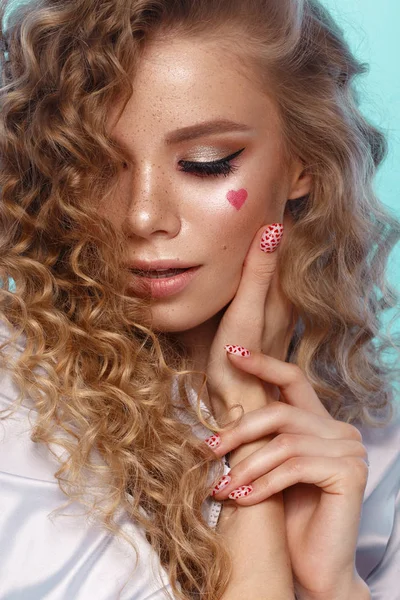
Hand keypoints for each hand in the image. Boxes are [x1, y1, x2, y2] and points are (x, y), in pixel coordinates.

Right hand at [205, 207, 296, 421]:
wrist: (238, 402)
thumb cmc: (237, 361)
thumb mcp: (245, 312)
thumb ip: (258, 272)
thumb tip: (275, 228)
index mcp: (280, 291)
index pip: (286, 240)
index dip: (280, 211)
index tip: (271, 184)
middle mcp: (283, 298)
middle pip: (281, 250)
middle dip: (273, 222)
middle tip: (260, 191)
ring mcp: (274, 310)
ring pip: (273, 266)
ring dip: (264, 242)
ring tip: (252, 216)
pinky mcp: (262, 320)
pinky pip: (263, 282)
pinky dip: (256, 264)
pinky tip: (244, 260)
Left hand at [208, 348, 368, 598]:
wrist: (313, 568)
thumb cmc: (286, 518)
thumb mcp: (267, 467)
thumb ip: (259, 437)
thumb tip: (219, 413)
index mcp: (320, 422)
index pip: (292, 379)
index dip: (263, 362)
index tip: (230, 352)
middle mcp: (340, 429)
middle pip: (281, 411)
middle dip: (240, 430)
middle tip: (209, 450)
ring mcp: (350, 449)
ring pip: (284, 442)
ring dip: (246, 467)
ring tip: (222, 489)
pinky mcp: (351, 472)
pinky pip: (296, 467)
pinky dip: (264, 484)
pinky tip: (243, 501)